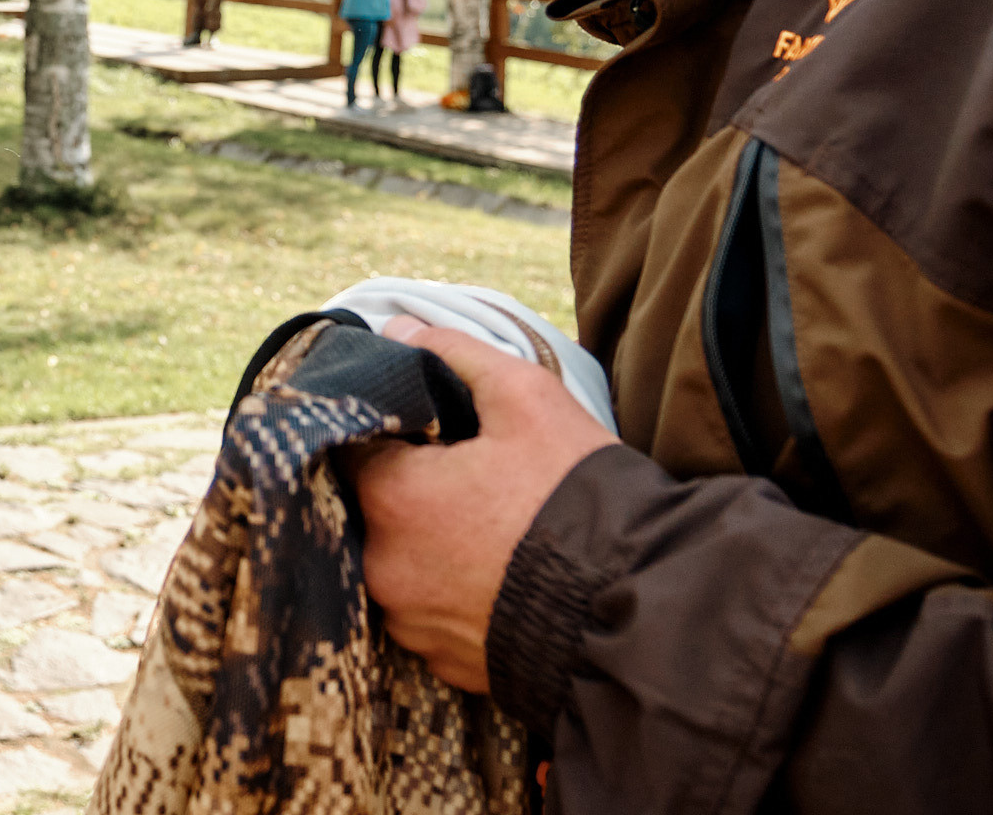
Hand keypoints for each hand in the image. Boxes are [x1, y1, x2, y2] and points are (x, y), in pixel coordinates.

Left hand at [352, 319, 615, 691]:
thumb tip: (398, 329)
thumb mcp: (526, 398)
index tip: (427, 427)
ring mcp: (411, 623)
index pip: (353, 444)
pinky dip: (456, 590)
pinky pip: (431, 612)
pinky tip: (502, 572)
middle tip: (470, 474)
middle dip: (411, 486)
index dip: (388, 429)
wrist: (639, 612)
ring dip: (431, 542)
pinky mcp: (445, 664)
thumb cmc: (578, 496)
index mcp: (390, 496)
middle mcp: (383, 565)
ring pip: (402, 562)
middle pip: (374, 506)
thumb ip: (454, 354)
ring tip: (493, 525)